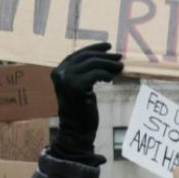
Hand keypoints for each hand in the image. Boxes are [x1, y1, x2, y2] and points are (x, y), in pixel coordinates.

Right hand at [50, 42, 122, 164]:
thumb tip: (105, 56)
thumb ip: (84, 72)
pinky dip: (106, 74)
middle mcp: (60, 73)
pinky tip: (111, 79)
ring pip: (93, 63)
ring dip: (109, 64)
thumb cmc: (81, 109)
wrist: (76, 131)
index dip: (94, 48)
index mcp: (58, 71)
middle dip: (105, 56)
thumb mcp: (80, 86)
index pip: (78, 54)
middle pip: (86, 57)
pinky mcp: (76, 87)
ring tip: (120, 68)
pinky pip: (96, 74)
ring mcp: (66, 80)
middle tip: (119, 58)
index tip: (108, 46)